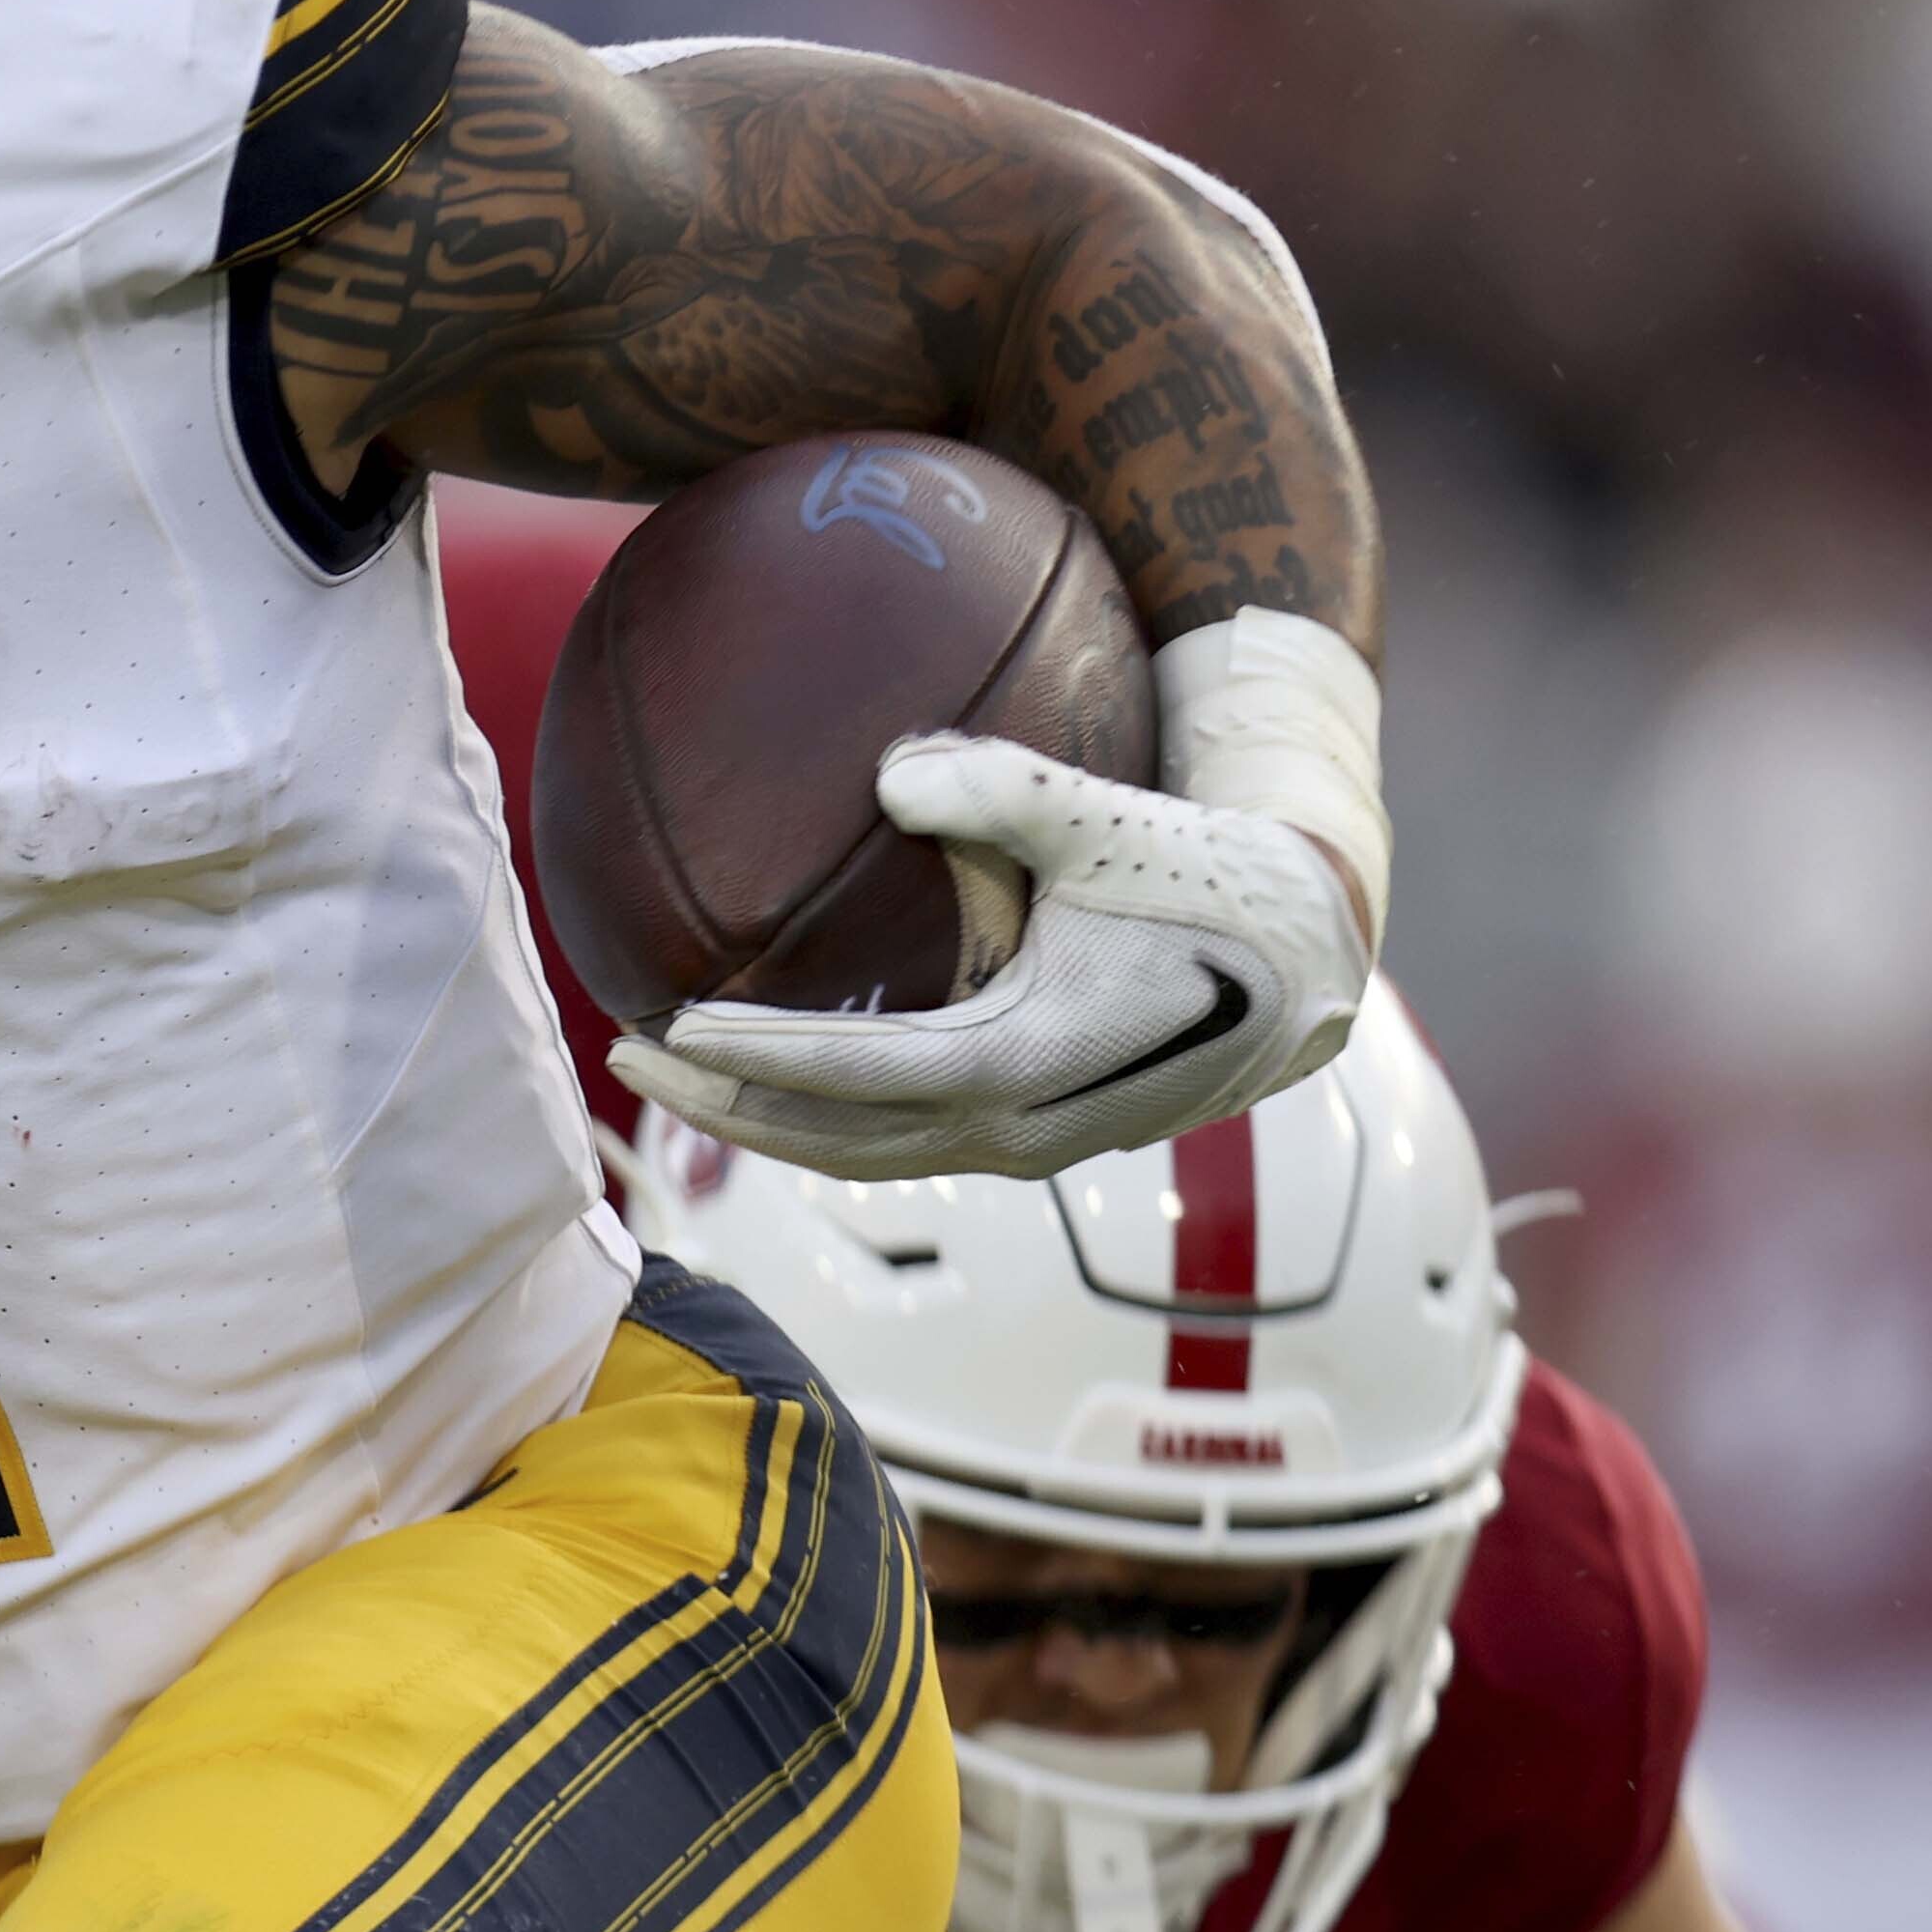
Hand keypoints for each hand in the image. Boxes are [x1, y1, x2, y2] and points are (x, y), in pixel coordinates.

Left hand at [607, 732, 1367, 1179]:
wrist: (1309, 953)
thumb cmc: (1206, 874)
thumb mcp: (1108, 820)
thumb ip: (1004, 791)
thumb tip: (892, 773)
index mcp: (1024, 1062)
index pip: (853, 1076)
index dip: (754, 1060)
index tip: (669, 1027)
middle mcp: (1018, 1127)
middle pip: (832, 1142)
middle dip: (721, 1111)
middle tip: (622, 1056)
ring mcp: (1029, 1145)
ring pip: (864, 1157)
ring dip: (763, 1128)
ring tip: (673, 1076)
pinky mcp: (1040, 1136)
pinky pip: (905, 1143)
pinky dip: (826, 1122)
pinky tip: (772, 1078)